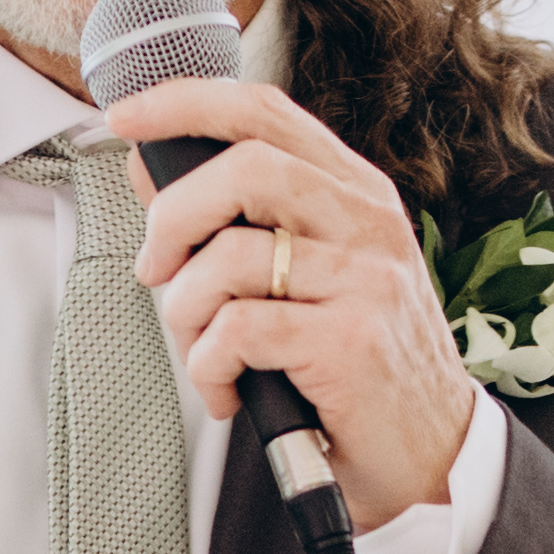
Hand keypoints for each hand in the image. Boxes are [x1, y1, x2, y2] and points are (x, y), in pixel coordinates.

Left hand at [101, 72, 481, 532]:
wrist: (429, 451)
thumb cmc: (357, 361)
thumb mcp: (307, 275)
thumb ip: (237, 218)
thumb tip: (151, 165)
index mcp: (355, 193)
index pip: (265, 113)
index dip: (185, 102)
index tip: (125, 116)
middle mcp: (367, 223)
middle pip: (243, 168)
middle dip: (171, 218)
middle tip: (155, 270)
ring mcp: (365, 279)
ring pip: (229, 257)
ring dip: (186, 311)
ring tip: (203, 350)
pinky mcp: (349, 341)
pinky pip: (236, 331)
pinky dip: (208, 367)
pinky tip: (227, 388)